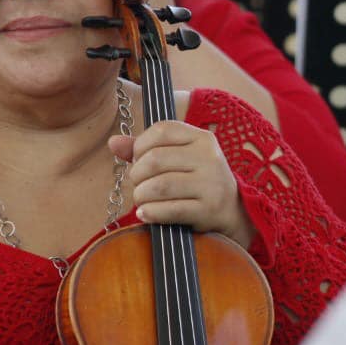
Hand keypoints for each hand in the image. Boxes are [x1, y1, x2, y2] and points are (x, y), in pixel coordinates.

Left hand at [110, 122, 254, 247]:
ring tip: (142, 200)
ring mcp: (211, 184)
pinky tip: (146, 214)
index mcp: (202, 138)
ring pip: (159, 186)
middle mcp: (209, 157)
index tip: (139, 159)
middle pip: (155, 160)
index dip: (141, 145)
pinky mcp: (208, 209)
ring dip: (141, 195)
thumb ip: (145, 148)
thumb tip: (113, 142)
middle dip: (137, 175)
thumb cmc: (197, 180)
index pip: (162, 130)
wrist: (232, 210)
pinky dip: (151, 213)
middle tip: (139, 184)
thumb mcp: (178, 158)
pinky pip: (169, 209)